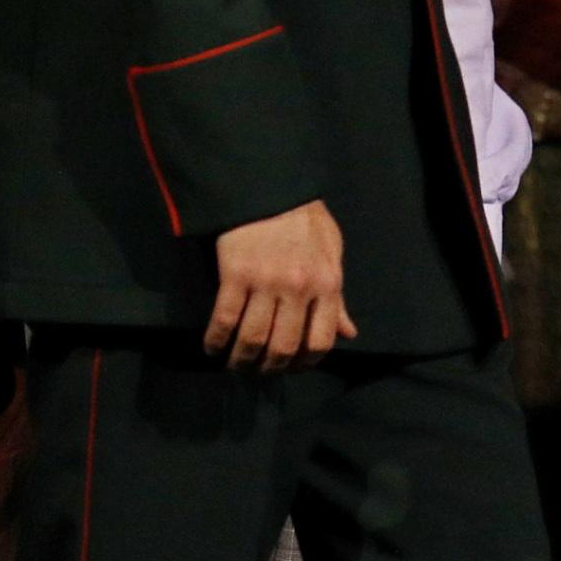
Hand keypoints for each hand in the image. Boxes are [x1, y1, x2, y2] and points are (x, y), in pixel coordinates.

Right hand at [207, 202, 353, 371]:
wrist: (270, 189)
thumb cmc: (305, 220)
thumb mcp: (333, 254)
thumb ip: (338, 297)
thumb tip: (349, 332)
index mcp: (328, 284)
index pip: (321, 340)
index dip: (306, 362)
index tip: (293, 367)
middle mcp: (299, 288)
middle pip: (284, 346)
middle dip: (270, 367)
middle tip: (259, 371)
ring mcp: (266, 283)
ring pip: (253, 339)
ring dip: (241, 360)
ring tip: (235, 365)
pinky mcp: (235, 275)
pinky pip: (224, 319)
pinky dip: (215, 339)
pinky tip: (211, 347)